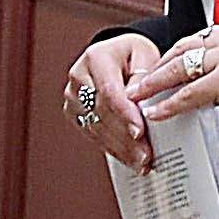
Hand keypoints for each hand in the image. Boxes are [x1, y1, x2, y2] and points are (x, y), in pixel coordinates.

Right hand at [66, 33, 165, 172]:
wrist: (117, 59)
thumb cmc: (132, 56)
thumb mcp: (145, 55)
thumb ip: (142, 77)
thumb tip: (139, 102)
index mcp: (95, 58)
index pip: (109, 91)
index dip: (124, 115)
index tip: (139, 132)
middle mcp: (79, 78)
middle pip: (101, 114)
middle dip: (125, 138)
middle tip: (145, 154)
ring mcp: (74, 98)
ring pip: (97, 129)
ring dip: (120, 148)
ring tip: (142, 162)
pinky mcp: (76, 114)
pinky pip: (95, 135)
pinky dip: (114, 149)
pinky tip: (130, 160)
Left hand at [136, 20, 218, 143]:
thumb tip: (205, 84)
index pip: (198, 39)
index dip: (175, 55)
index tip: (161, 67)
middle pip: (184, 48)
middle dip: (159, 66)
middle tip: (141, 81)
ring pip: (182, 67)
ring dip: (156, 83)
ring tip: (140, 95)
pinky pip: (190, 92)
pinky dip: (171, 103)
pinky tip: (159, 110)